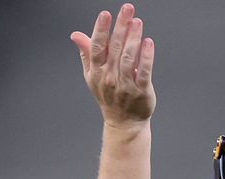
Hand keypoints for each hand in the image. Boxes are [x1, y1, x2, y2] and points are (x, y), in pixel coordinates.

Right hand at [70, 3, 155, 128]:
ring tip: (137, 22)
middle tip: (128, 9)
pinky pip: (144, 71)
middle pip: (115, 48)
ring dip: (133, 38)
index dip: (101, 30)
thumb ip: (86, 54)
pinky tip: (148, 42)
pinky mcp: (141, 91)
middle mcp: (109, 77)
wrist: (124, 122)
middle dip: (121, 26)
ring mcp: (126, 85)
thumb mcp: (93, 76)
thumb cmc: (109, 96)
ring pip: (129, 58)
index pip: (97, 47)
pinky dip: (146, 57)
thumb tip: (76, 35)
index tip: (105, 14)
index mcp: (97, 72)